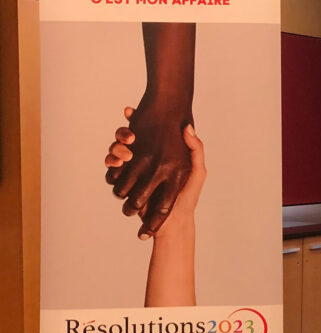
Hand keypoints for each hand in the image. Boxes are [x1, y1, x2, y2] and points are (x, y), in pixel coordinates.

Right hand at [104, 99, 193, 238]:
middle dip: (123, 132)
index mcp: (162, 157)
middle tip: (128, 126)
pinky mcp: (124, 183)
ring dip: (117, 145)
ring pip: (117, 150)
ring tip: (125, 144)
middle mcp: (146, 161)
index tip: (130, 109)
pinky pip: (112, 168)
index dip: (139, 118)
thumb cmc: (189, 196)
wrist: (174, 223)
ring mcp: (133, 171)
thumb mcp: (197, 172)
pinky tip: (115, 159)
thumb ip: (195, 151)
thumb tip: (186, 128)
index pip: (150, 131)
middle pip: (128, 139)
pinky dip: (111, 161)